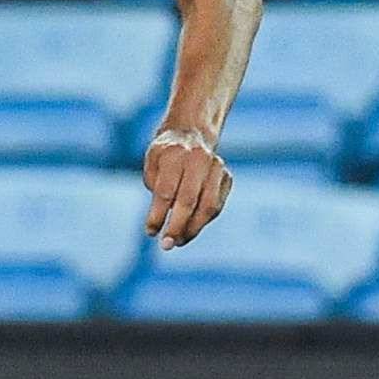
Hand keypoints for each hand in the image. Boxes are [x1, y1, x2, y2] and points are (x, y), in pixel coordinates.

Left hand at [141, 127, 232, 249]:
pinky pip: (216, 206)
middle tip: (166, 245)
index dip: (158, 215)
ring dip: (193, 229)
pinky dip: (203, 221)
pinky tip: (190, 230)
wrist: (191, 134)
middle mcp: (198, 159)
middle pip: (188, 200)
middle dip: (177, 226)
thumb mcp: (152, 164)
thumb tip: (160, 220)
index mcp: (174, 153)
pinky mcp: (227, 178)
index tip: (150, 232)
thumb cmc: (165, 155)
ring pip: (208, 206)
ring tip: (178, 241)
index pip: (166, 191)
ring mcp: (217, 168)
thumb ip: (156, 188)